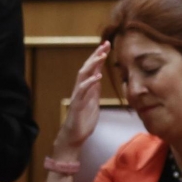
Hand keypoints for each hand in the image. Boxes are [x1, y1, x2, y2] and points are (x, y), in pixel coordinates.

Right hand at [54, 41, 110, 158]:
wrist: (74, 137)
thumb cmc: (83, 121)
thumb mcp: (93, 103)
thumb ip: (95, 90)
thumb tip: (98, 78)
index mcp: (86, 88)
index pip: (92, 69)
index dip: (99, 57)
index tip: (107, 45)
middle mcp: (81, 89)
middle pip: (87, 68)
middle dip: (96, 55)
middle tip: (105, 44)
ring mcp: (78, 96)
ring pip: (83, 76)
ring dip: (92, 65)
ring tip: (102, 56)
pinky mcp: (76, 105)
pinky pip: (82, 91)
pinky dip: (89, 83)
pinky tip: (97, 77)